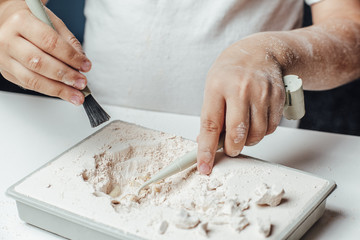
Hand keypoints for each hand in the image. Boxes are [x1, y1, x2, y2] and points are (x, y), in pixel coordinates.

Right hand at [0, 0, 90, 104]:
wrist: (7, 21)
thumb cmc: (32, 20)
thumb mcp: (52, 21)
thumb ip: (68, 41)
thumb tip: (82, 62)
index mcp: (21, 21)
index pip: (50, 42)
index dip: (70, 57)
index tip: (85, 65)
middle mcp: (8, 40)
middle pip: (39, 62)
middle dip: (65, 75)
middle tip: (81, 82)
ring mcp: (4, 58)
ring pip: (32, 79)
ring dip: (58, 90)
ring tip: (75, 94)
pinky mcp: (6, 72)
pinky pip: (29, 85)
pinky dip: (49, 90)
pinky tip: (63, 92)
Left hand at [197, 36, 285, 173]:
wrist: (261, 52)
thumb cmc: (233, 70)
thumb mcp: (213, 86)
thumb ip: (211, 114)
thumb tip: (205, 142)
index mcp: (218, 86)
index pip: (211, 125)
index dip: (207, 149)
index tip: (204, 166)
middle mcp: (240, 89)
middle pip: (237, 134)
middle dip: (232, 148)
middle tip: (230, 147)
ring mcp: (262, 93)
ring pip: (256, 135)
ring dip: (248, 140)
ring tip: (243, 128)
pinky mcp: (278, 98)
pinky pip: (270, 128)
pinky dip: (262, 131)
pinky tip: (256, 119)